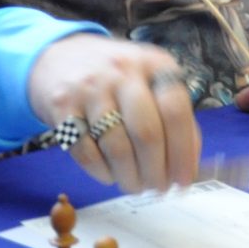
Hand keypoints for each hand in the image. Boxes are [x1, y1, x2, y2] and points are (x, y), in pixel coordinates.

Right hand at [27, 34, 200, 193]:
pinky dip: (102, 172)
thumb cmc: (116, 78)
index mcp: (154, 65)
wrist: (59, 58)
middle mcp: (123, 72)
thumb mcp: (150, 82)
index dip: (183, 152)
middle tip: (158, 189)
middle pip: (147, 133)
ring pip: (117, 147)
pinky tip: (109, 175)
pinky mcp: (62, 106)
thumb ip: (173, 117)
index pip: (176, 111)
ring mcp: (90, 88)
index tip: (184, 181)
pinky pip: (86, 152)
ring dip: (129, 177)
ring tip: (134, 186)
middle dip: (156, 172)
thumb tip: (188, 166)